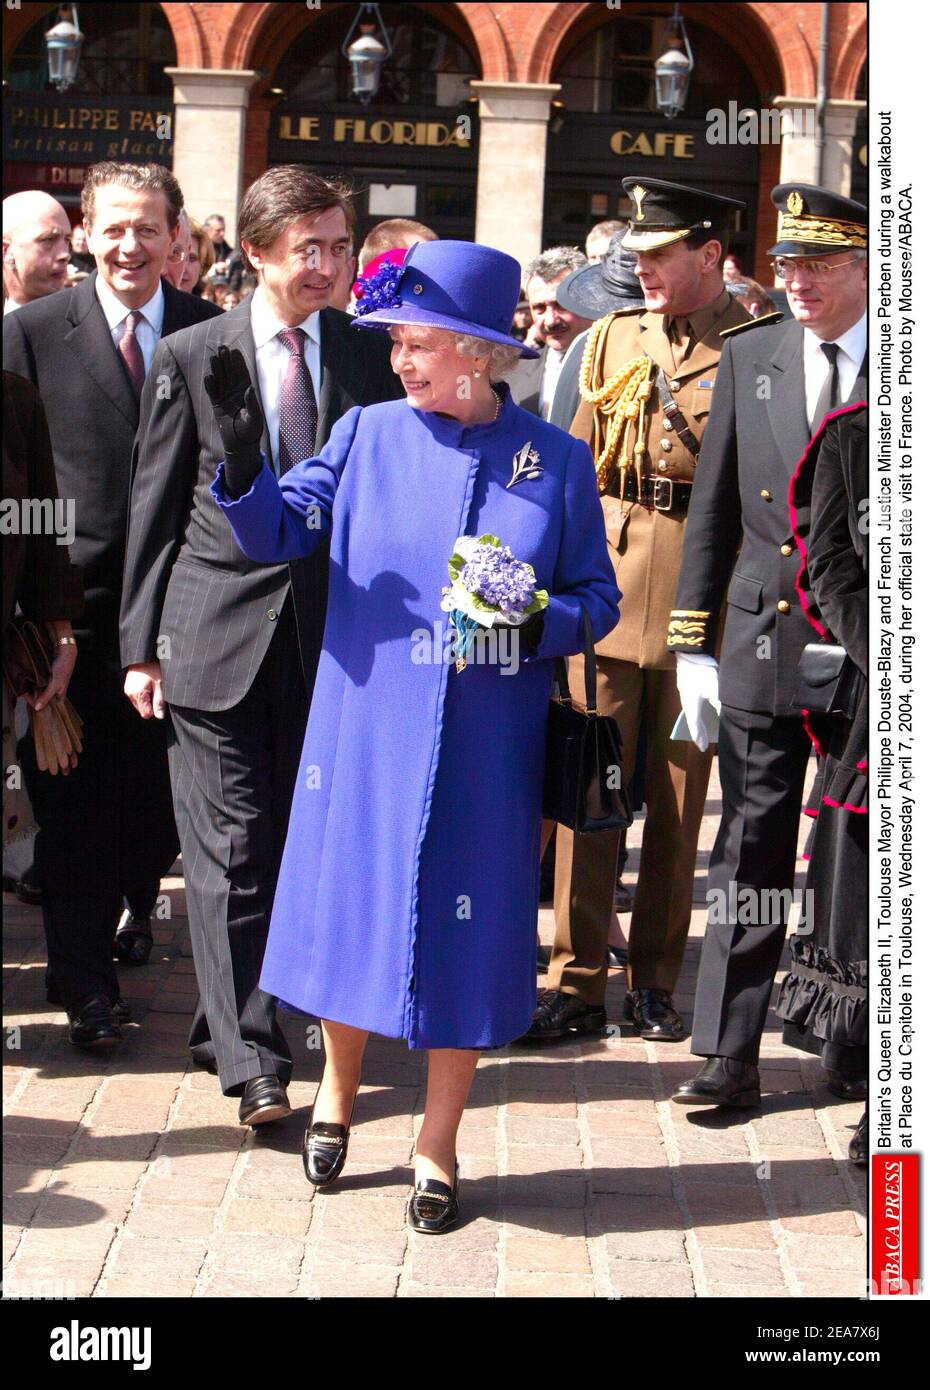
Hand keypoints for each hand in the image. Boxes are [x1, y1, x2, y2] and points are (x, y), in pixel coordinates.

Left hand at [29, 623, 76, 711]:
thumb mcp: (55, 684)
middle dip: (33, 695)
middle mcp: (55, 691)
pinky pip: (38, 682)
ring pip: (39, 689)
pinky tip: (30, 679)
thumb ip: (46, 696)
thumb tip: (37, 708)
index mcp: (59, 696)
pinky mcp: (48, 677)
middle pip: (41, 697)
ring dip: (33, 687)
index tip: (27, 698)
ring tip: (26, 684)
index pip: (45, 704)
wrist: (65, 651)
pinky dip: (34, 681)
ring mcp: (51, 684)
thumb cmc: (63, 668)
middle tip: (24, 690)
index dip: (35, 702)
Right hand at [125, 661, 164, 719]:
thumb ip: (159, 702)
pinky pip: (136, 697)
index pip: (146, 714)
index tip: (159, 699)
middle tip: (156, 690)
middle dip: (151, 704)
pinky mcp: (128, 687)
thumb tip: (159, 717)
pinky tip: (147, 684)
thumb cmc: (153, 668)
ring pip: (139, 704)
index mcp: (138, 694)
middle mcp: (130, 694)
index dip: (155, 710)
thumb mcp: (160, 685)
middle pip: (142, 710)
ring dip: (147, 699)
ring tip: (152, 686)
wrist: (143, 655)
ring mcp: (128, 690)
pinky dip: (143, 695)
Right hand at [204, 346, 264, 496]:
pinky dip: (210, 385)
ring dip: (217, 369)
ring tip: (214, 358)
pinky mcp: (216, 405)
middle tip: (221, 348)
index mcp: (246, 392)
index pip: (242, 374)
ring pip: (220, 379)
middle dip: (226, 361)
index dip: (238, 363)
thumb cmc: (251, 431)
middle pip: (229, 373)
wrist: (240, 444)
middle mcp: (235, 392)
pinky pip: (212, 393)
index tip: (234, 351)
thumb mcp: (254, 417)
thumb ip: (252, 403)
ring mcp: (225, 397)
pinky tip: (208, 377)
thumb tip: (249, 388)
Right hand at [675, 652, 719, 751]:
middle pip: (692, 720)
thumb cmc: (701, 672)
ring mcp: (686, 693)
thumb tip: (727, 718)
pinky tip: (704, 709)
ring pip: (692, 712)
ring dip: (698, 721)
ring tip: (704, 728)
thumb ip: (720, 705)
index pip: (695, 726)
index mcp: (691, 705)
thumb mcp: (714, 689)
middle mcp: (687, 701)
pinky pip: (693, 704)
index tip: (702, 748)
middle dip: (698, 731)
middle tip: (702, 742)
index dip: (699, 737)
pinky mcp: (688, 685)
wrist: (690, 653)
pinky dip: (699, 711)